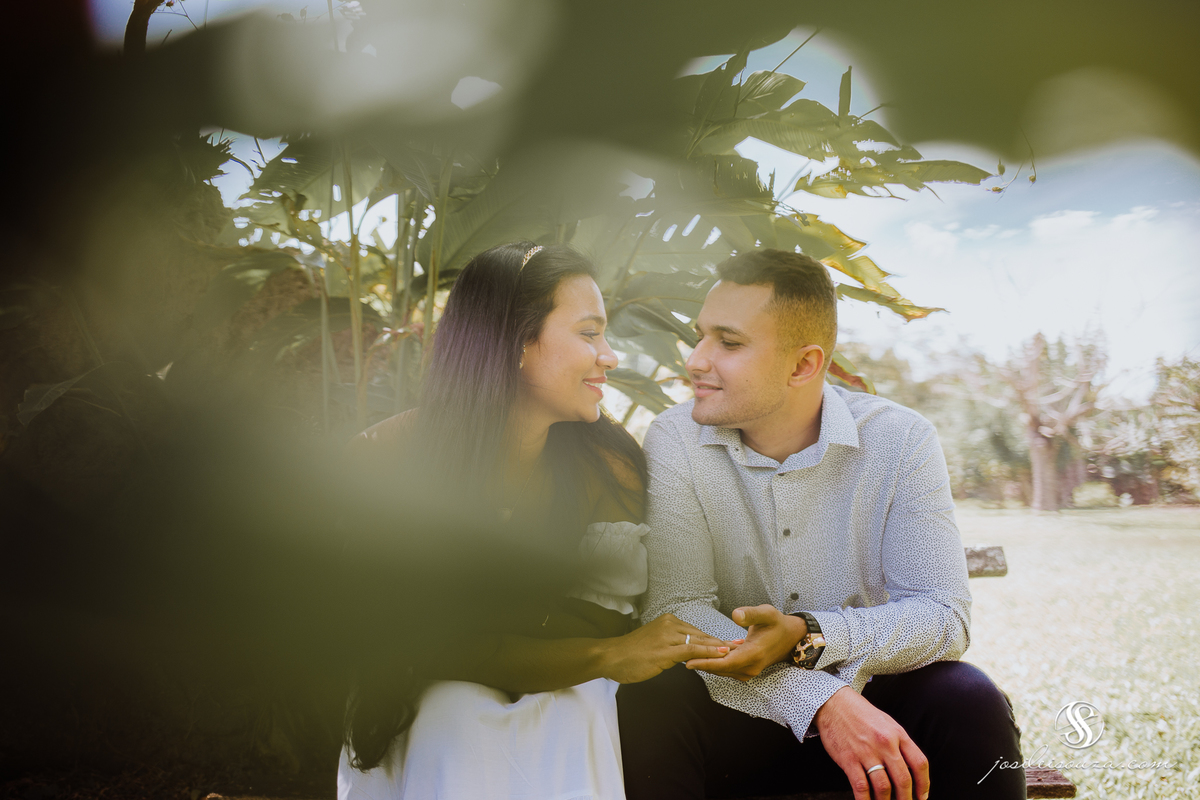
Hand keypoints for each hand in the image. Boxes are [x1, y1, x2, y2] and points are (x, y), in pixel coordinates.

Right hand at [598, 614, 730, 683]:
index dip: (713, 639)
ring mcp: (668, 636)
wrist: (611, 657)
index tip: (729, 643)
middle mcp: (670, 624)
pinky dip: (708, 652)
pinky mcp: (666, 650)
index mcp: (668, 621)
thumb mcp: (654, 644)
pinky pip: (692, 650)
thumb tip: (687, 654)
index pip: (696, 631)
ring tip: (736, 652)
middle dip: (721, 642)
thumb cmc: (630, 654)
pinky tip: (721, 655)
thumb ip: (671, 645)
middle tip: (739, 646)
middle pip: (701, 634)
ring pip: (700, 641)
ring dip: (719, 648)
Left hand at [684, 604, 803, 680]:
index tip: (689, 661)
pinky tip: (702, 656)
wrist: (790, 637)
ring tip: (686, 657)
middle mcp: (751, 666)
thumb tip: (735, 614)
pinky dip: (714, 664)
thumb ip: (751, 613)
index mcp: (754, 654)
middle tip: (680, 658)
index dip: (707, 662)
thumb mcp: (767, 613)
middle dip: (701, 664)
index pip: (725, 663)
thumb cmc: (777, 623)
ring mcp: (749, 671)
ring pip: (723, 671)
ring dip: (706, 665)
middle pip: (721, 669)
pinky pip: (727, 669)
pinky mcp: (747, 670)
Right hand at [815, 687, 929, 799]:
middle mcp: (885, 743)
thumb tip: (910, 771)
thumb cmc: (862, 715)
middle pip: (903, 779)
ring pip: (883, 787)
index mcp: (898, 734)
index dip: (923, 784)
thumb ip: (900, 744)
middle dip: (906, 799)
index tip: (922, 796)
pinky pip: (861, 786)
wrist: (834, 704)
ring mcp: (866, 752)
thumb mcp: (888, 724)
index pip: (919, 763)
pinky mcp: (848, 759)